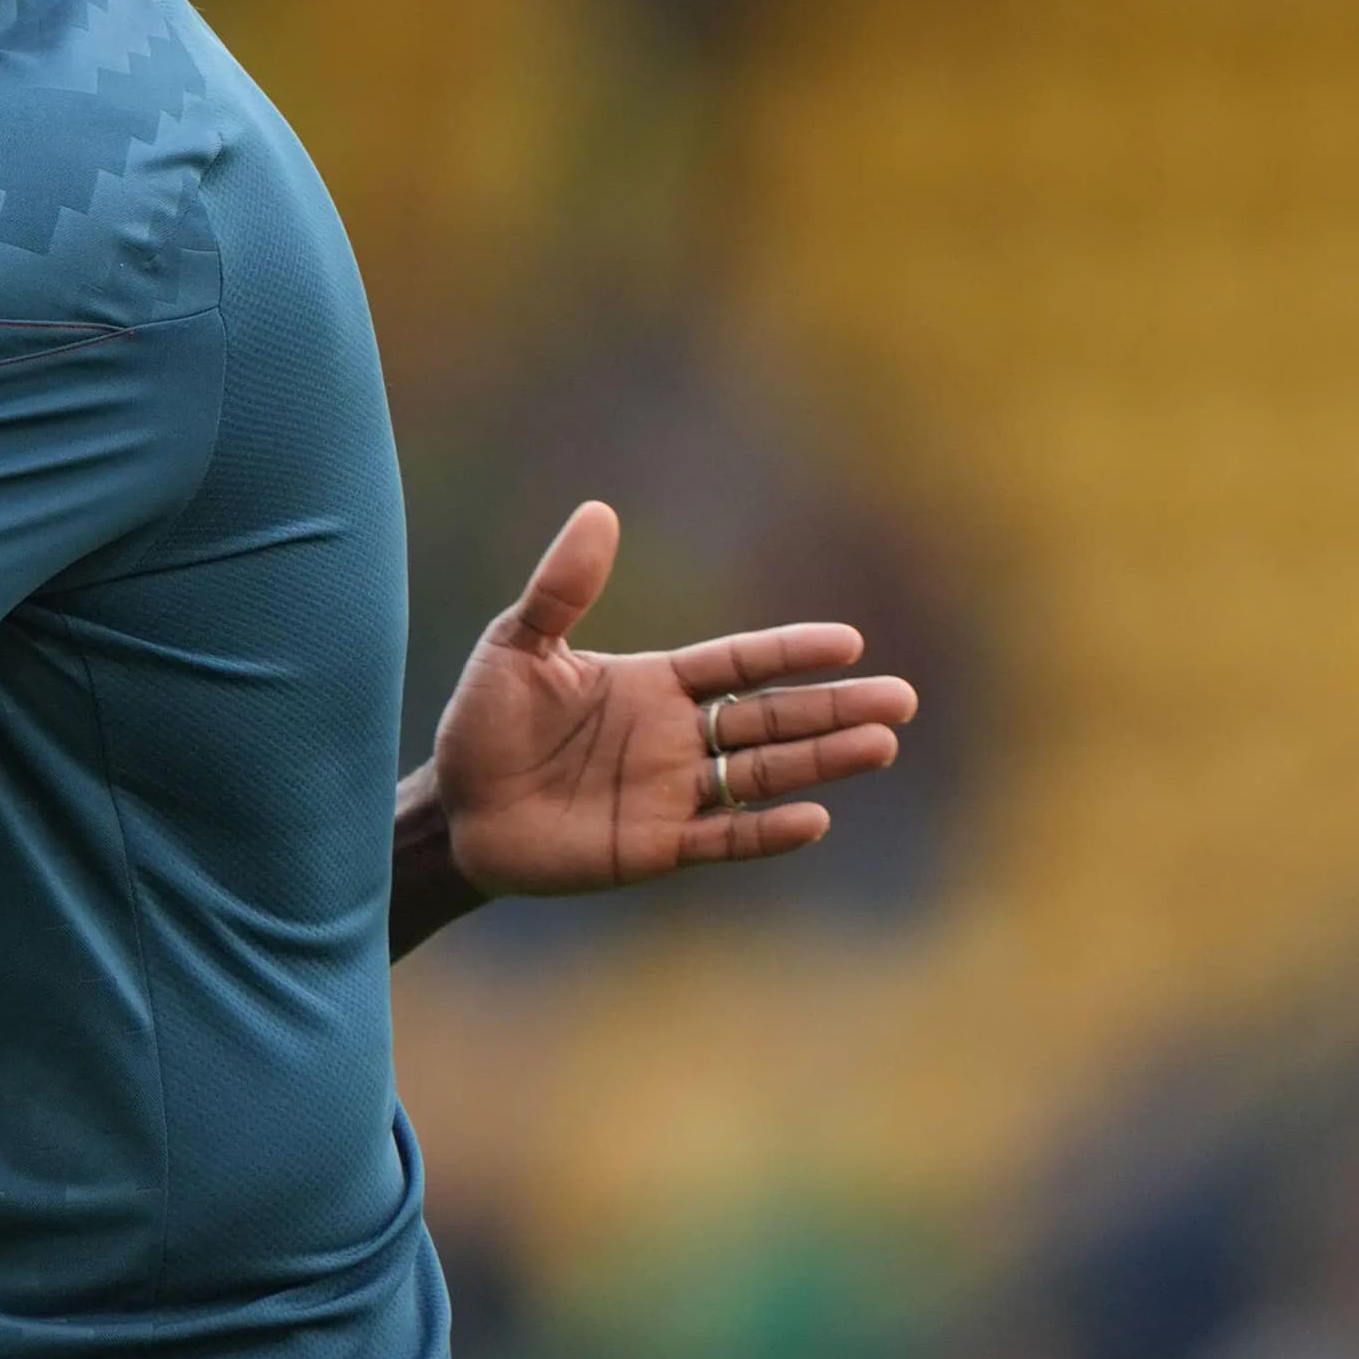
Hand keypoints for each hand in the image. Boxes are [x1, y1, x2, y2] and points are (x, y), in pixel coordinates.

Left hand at [433, 501, 914, 894]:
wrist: (456, 808)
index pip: (738, 665)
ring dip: (821, 761)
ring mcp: (672, 794)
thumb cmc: (484, 723)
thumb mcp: (517, 645)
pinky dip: (767, 831)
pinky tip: (814, 818)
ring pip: (763, 775)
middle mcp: (676, 737)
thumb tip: (598, 511)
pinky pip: (725, 838)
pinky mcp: (656, 847)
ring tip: (881, 744)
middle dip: (833, 708)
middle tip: (902, 699)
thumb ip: (561, 589)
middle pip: (770, 719)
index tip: (849, 643)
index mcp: (654, 684)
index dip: (789, 653)